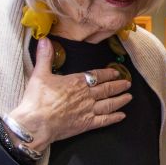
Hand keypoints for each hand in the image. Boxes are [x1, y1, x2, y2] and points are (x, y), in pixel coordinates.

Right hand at [6, 37, 131, 151]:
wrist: (37, 123)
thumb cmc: (37, 99)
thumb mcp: (40, 74)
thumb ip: (45, 57)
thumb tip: (44, 40)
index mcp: (77, 82)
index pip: (97, 75)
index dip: (108, 74)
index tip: (116, 73)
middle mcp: (86, 95)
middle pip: (106, 89)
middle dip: (118, 86)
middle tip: (128, 84)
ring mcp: (88, 110)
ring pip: (109, 104)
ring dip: (120, 100)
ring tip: (129, 97)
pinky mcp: (87, 124)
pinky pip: (104, 120)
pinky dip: (114, 118)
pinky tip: (122, 116)